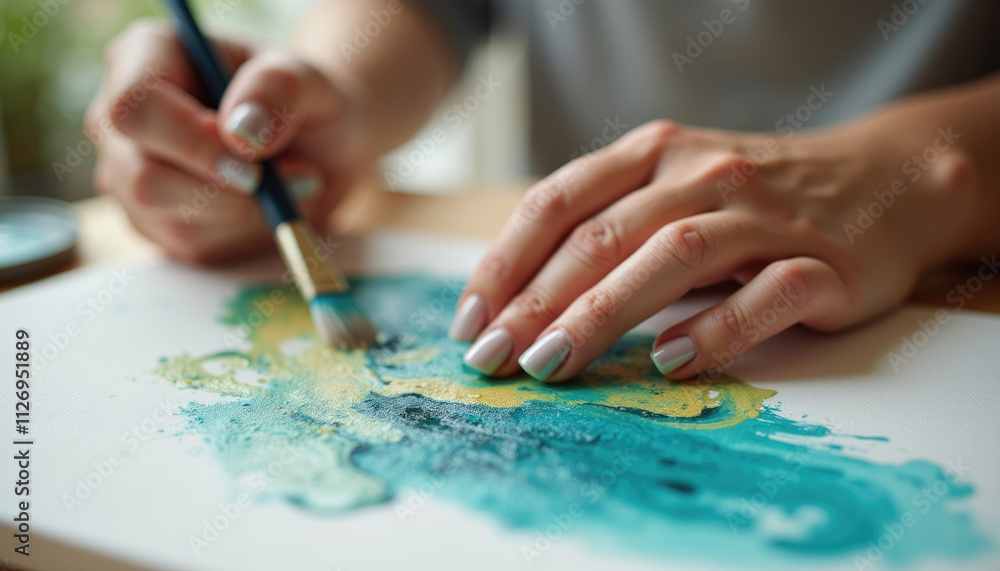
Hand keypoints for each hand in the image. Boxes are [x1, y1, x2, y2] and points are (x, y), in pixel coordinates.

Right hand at [86, 21, 359, 263]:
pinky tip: (269, 204)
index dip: (190, 141)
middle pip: (142, 176)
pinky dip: (243, 232)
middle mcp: (120, 117)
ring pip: (169, 219)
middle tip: (297, 177)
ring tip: (295, 183)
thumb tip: (241, 131)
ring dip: (246, 212)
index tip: (254, 157)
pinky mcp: (151, 221)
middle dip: (226, 192)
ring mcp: (127, 172)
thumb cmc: (304, 103)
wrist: (318, 148)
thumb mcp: (311, 80)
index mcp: (146, 57)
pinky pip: (190, 244)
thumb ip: (280, 88)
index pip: (134, 106)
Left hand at [450, 118, 979, 380]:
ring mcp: (763, 215)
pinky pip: (764, 294)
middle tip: (494, 358)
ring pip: (671, 255)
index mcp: (653, 154)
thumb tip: (517, 300)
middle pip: (603, 235)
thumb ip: (607, 226)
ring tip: (553, 364)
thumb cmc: (753, 198)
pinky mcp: (821, 262)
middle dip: (536, 301)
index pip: (558, 202)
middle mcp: (701, 173)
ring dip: (603, 313)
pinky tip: (672, 361)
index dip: (505, 262)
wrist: (885, 181)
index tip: (470, 321)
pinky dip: (716, 328)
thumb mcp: (672, 189)